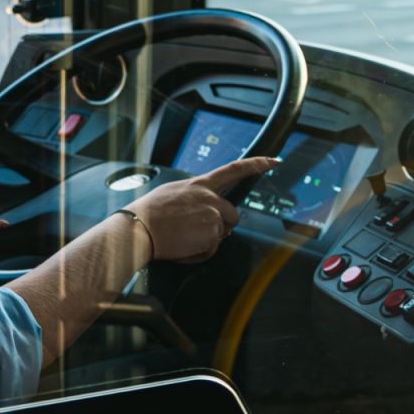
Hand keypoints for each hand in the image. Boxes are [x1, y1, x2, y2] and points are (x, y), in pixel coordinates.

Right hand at [120, 156, 278, 263]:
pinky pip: (212, 248)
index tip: (274, 160)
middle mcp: (210, 198)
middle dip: (221, 225)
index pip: (234, 169)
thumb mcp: (173, 192)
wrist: (139, 228)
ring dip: (207, 239)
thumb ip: (193, 195)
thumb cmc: (149, 212)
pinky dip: (199, 252)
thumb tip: (203, 205)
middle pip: (232, 214)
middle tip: (195, 229)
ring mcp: (213, 216)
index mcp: (200, 184)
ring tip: (182, 237)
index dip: (256, 164)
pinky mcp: (211, 234)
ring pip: (220, 233)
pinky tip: (182, 246)